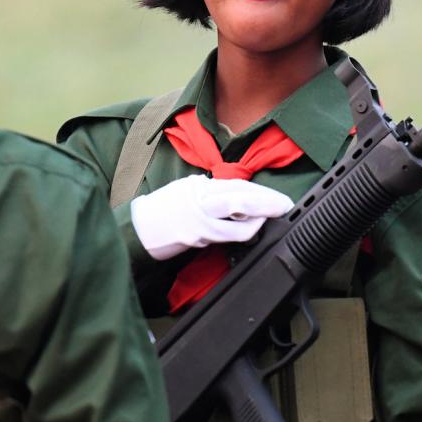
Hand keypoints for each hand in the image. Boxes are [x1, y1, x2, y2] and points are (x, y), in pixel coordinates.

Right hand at [130, 174, 292, 259]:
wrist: (137, 228)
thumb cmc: (162, 210)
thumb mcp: (185, 190)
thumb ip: (209, 192)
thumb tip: (236, 196)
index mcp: (198, 185)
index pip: (235, 185)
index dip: (260, 192)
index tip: (278, 198)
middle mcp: (198, 198)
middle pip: (239, 197)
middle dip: (265, 203)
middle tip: (284, 206)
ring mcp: (197, 218)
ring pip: (235, 218)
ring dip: (257, 221)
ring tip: (269, 220)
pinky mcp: (194, 236)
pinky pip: (224, 235)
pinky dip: (241, 233)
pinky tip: (251, 232)